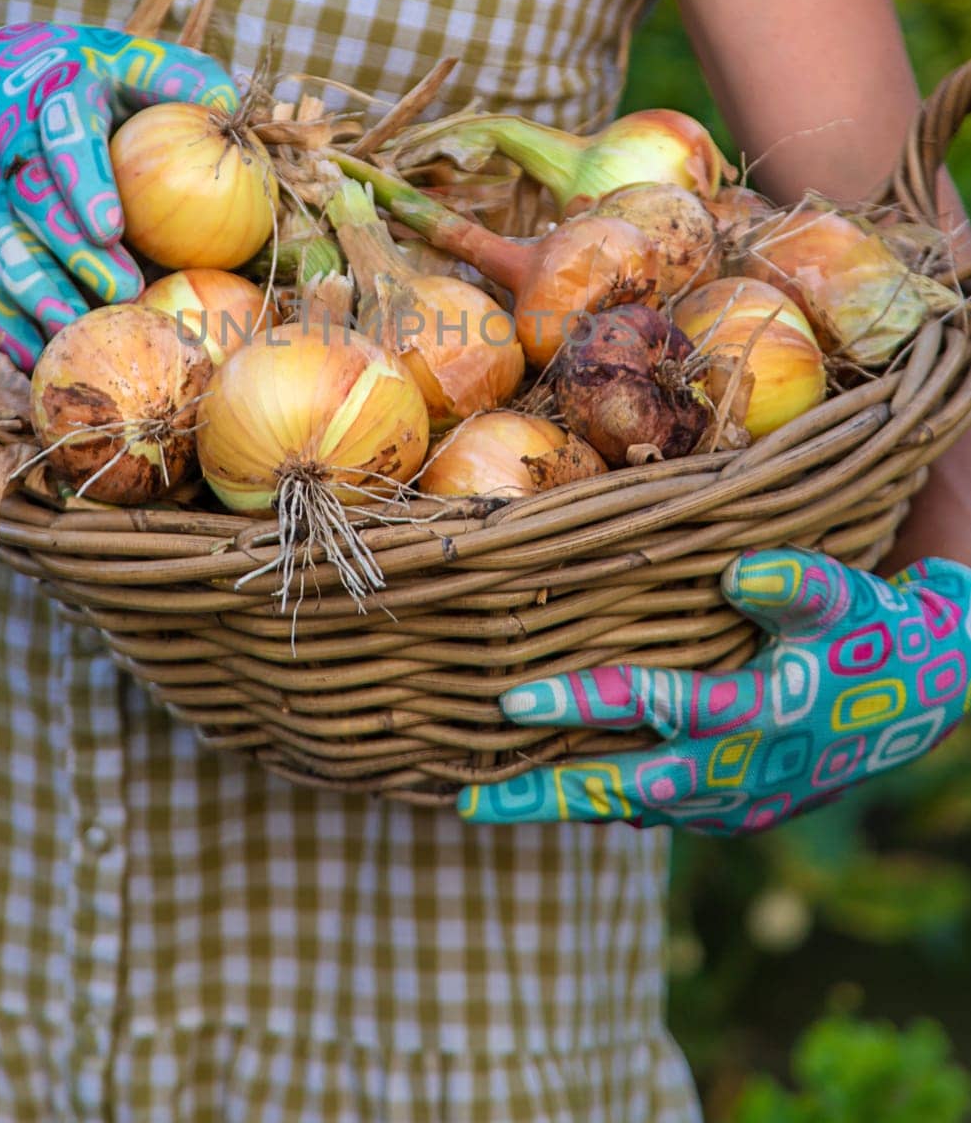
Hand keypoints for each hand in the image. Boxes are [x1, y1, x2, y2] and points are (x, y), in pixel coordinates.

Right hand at [0, 22, 235, 366]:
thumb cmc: (79, 79)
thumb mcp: (125, 60)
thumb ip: (175, 78)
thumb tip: (230, 103)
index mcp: (49, 95)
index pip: (63, 136)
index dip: (82, 182)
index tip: (110, 228)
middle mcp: (2, 144)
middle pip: (29, 205)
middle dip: (71, 254)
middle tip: (124, 292)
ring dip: (32, 296)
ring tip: (75, 332)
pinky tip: (34, 355)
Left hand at [458, 550, 970, 830]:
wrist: (917, 700)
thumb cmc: (868, 631)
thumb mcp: (842, 598)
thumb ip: (796, 584)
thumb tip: (738, 571)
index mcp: (756, 715)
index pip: (653, 706)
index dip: (582, 702)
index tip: (512, 698)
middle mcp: (738, 774)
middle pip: (624, 790)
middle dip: (545, 797)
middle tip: (468, 803)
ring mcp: (736, 805)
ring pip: (632, 810)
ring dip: (564, 808)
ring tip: (486, 802)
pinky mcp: (737, 815)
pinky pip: (657, 815)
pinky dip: (603, 807)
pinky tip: (554, 795)